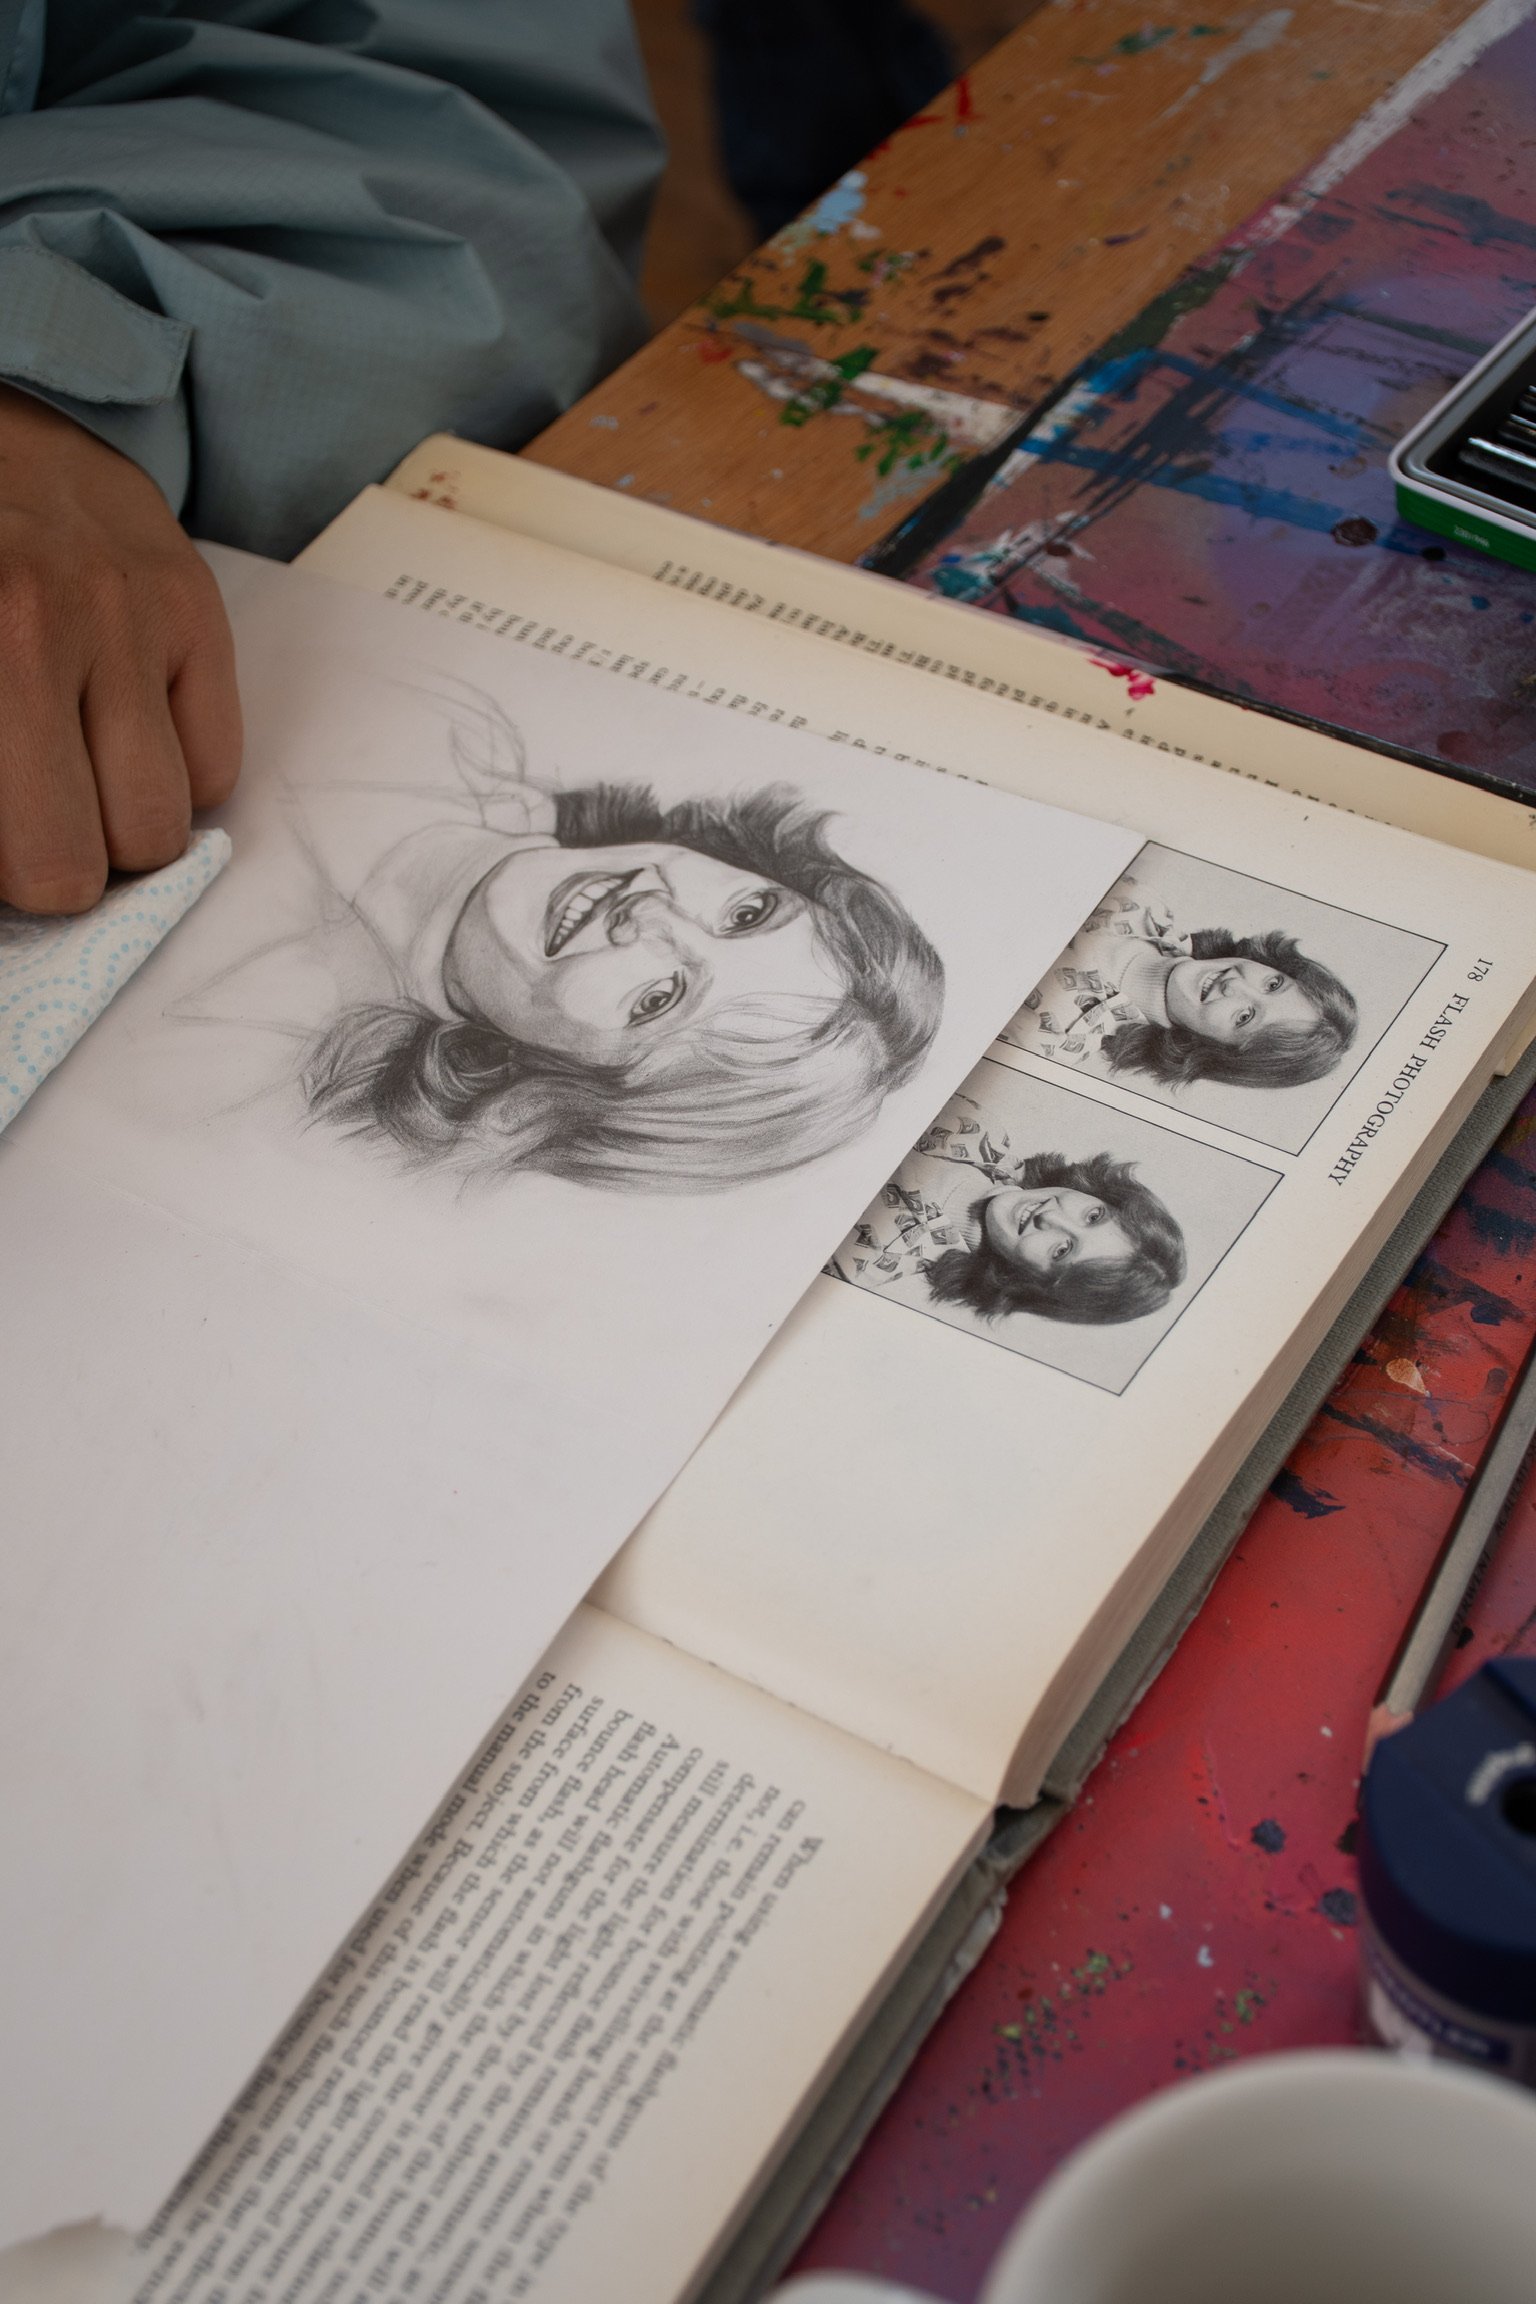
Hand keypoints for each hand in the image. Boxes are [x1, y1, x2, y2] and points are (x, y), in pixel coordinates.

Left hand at [0, 386, 241, 912]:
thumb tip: (12, 882)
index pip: (28, 859)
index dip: (12, 878)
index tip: (7, 849)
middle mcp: (41, 632)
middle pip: (87, 860)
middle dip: (61, 867)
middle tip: (38, 828)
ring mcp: (131, 621)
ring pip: (162, 826)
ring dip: (122, 830)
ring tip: (83, 781)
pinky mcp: (197, 612)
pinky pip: (218, 770)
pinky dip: (178, 778)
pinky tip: (129, 734)